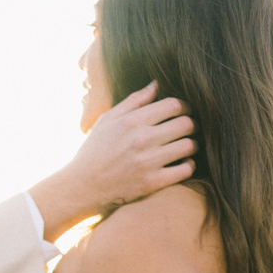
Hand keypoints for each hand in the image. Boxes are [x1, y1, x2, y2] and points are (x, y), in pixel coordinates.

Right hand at [29, 83, 196, 240]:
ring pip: (188, 146)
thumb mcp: (107, 120)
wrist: (81, 188)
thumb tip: (156, 84)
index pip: (173, 105)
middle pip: (186, 124)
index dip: (184, 106)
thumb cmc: (94, 152)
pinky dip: (188, 166)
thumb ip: (133, 101)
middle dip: (190, 124)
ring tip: (186, 146)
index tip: (182, 112)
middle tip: (187, 129)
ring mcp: (148, 163)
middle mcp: (142, 140)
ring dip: (191, 145)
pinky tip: (182, 164)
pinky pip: (184, 171)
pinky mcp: (151, 183)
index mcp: (132, 121)